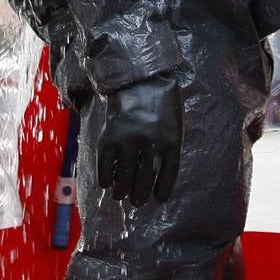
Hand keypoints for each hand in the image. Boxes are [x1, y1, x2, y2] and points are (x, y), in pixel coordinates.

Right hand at [97, 73, 182, 205]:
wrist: (138, 77)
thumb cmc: (160, 101)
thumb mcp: (173, 122)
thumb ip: (168, 147)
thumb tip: (156, 178)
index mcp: (171, 140)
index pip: (168, 174)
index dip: (163, 190)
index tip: (159, 199)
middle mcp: (150, 143)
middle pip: (145, 180)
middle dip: (140, 195)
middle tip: (137, 202)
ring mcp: (129, 139)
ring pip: (125, 177)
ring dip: (122, 190)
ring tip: (120, 195)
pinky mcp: (110, 136)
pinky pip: (106, 165)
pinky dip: (105, 177)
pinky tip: (106, 183)